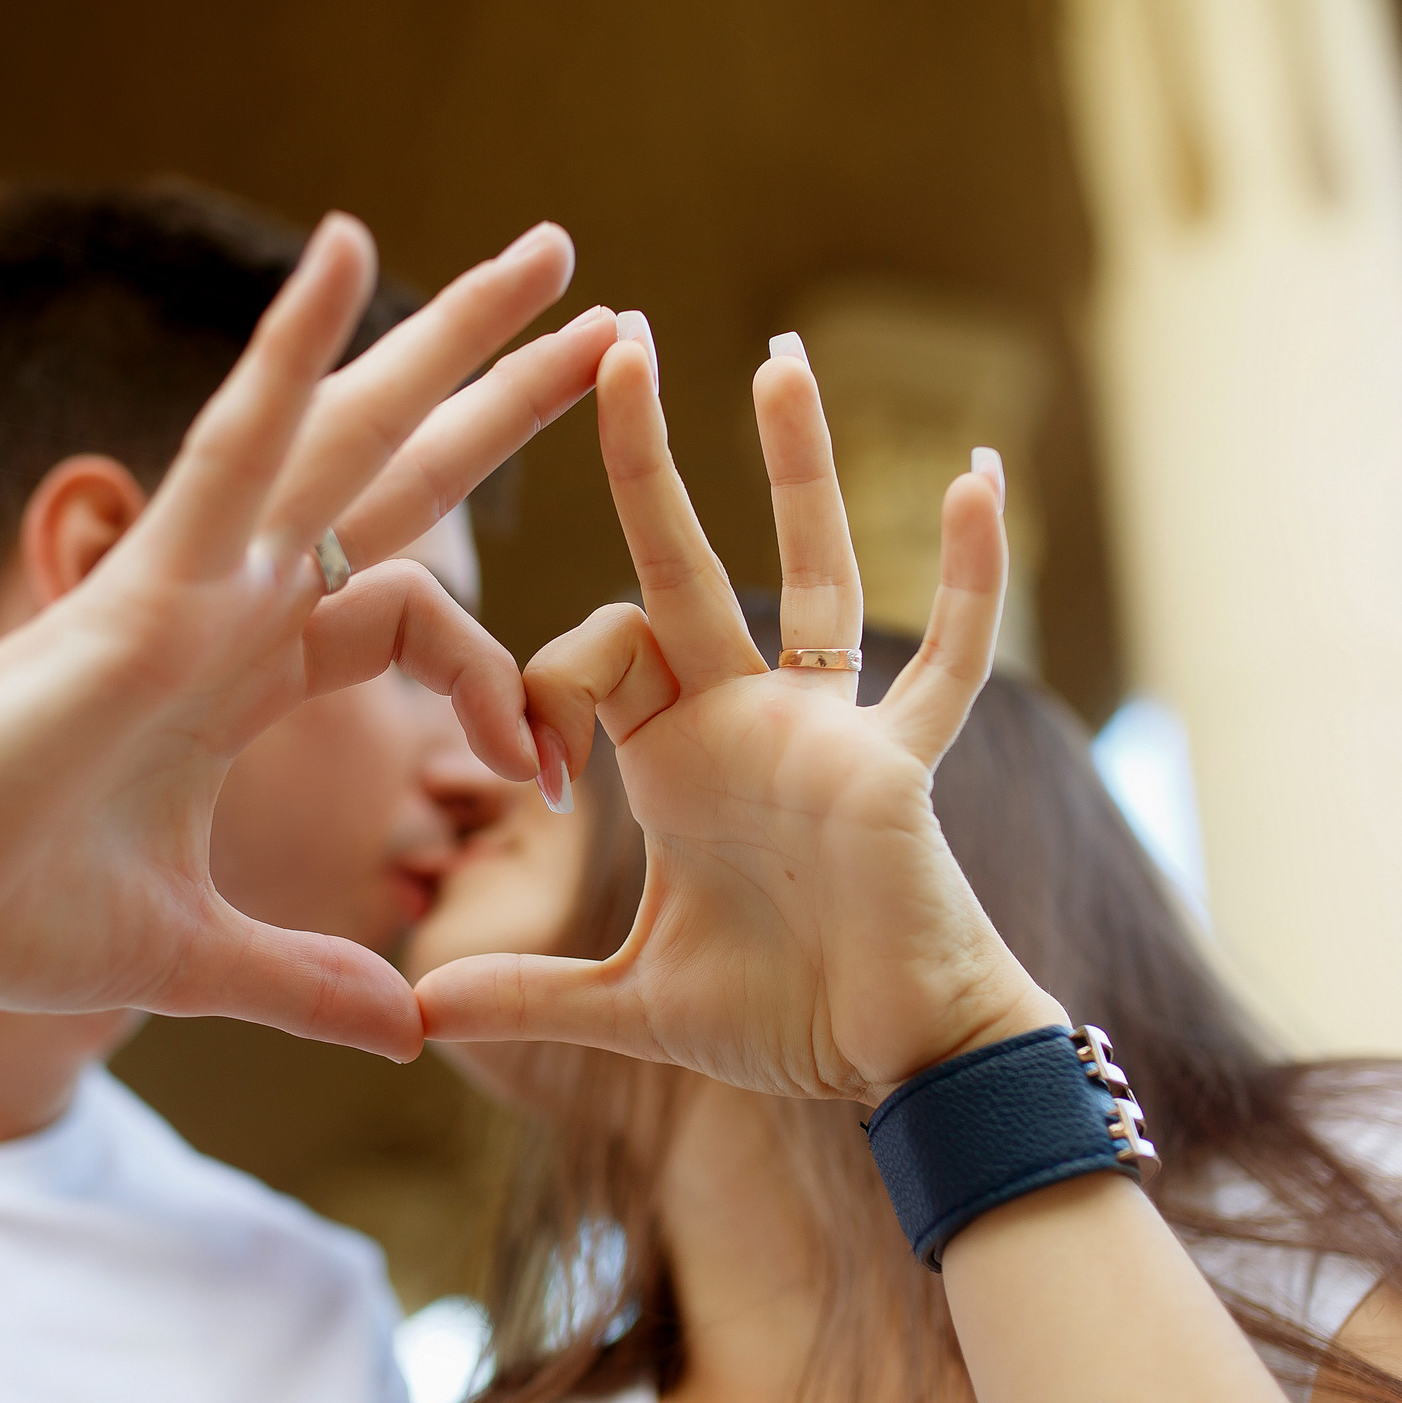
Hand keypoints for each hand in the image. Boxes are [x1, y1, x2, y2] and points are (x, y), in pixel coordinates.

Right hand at [0, 216, 616, 1059]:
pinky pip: (230, 448)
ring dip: (447, 340)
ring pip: (345, 433)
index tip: (550, 777)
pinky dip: (287, 353)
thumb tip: (405, 1033)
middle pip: (398, 475)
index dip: (503, 676)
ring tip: (550, 251)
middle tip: (609, 320)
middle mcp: (229, 603)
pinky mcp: (142, 588)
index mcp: (245, 673)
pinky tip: (345, 252)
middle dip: (501, 398)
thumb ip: (306, 978)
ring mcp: (190, 582)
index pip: (413, 602)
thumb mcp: (197, 955)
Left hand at [414, 328, 1066, 1100]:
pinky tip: (981, 477)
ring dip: (794, 466)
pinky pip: (943, 659)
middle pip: (683, 562)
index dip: (541, 686)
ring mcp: (826, 729)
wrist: (894, 1065)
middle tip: (619, 336)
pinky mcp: (895, 766)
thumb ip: (530, 994)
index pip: (592, 651)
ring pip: (808, 572)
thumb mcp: (629, 1002)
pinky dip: (971, 575)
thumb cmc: (782, 1015)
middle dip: (645, 457)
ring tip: (777, 353)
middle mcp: (747, 716)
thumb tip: (419, 1013)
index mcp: (676, 753)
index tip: (526, 770)